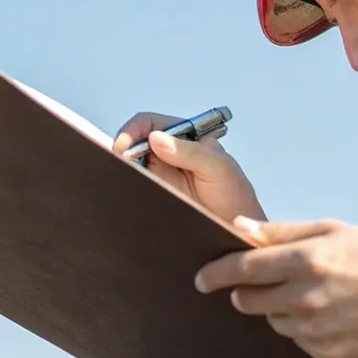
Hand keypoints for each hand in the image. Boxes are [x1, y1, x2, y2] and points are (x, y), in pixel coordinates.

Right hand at [112, 111, 264, 222]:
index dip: (134, 129)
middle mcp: (170, 154)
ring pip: (131, 164)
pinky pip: (134, 186)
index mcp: (186, 139)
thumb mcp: (220, 167)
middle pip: (135, 142)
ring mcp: (161, 176)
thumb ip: (190, 151)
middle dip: (123, 148)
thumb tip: (156, 137)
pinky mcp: (155, 195)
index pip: (151, 123)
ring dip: (123, 167)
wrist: (237, 233)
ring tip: (123, 175)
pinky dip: (126, 185)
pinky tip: (128, 190)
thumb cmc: (236, 199)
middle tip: (120, 161)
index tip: (125, 144)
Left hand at [195, 217, 357, 357]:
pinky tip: (328, 315)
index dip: (216, 274)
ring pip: (273, 321)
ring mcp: (315, 329)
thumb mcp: (331, 230)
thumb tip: (238, 229)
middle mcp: (305, 298)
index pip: (242, 270)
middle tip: (261, 284)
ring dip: (279, 309)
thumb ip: (281, 232)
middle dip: (246, 292)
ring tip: (312, 295)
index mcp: (305, 261)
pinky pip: (296, 340)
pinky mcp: (325, 352)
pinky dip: (302, 328)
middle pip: (248, 301)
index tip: (201, 279)